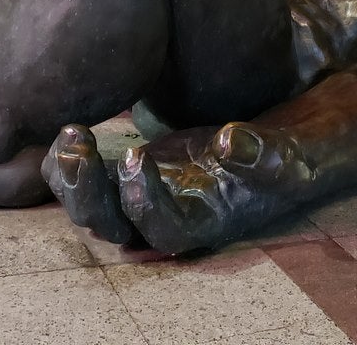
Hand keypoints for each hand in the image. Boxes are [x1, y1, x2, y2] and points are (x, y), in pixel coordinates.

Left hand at [45, 121, 315, 254]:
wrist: (275, 151)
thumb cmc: (287, 159)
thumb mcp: (288, 158)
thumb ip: (264, 154)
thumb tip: (231, 140)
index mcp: (203, 225)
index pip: (162, 230)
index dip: (143, 201)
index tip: (137, 155)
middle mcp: (166, 219)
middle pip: (112, 226)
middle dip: (89, 194)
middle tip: (80, 149)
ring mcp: (142, 197)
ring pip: (90, 205)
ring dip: (72, 177)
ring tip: (71, 134)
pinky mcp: (130, 172)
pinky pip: (87, 177)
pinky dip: (71, 158)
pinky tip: (68, 126)